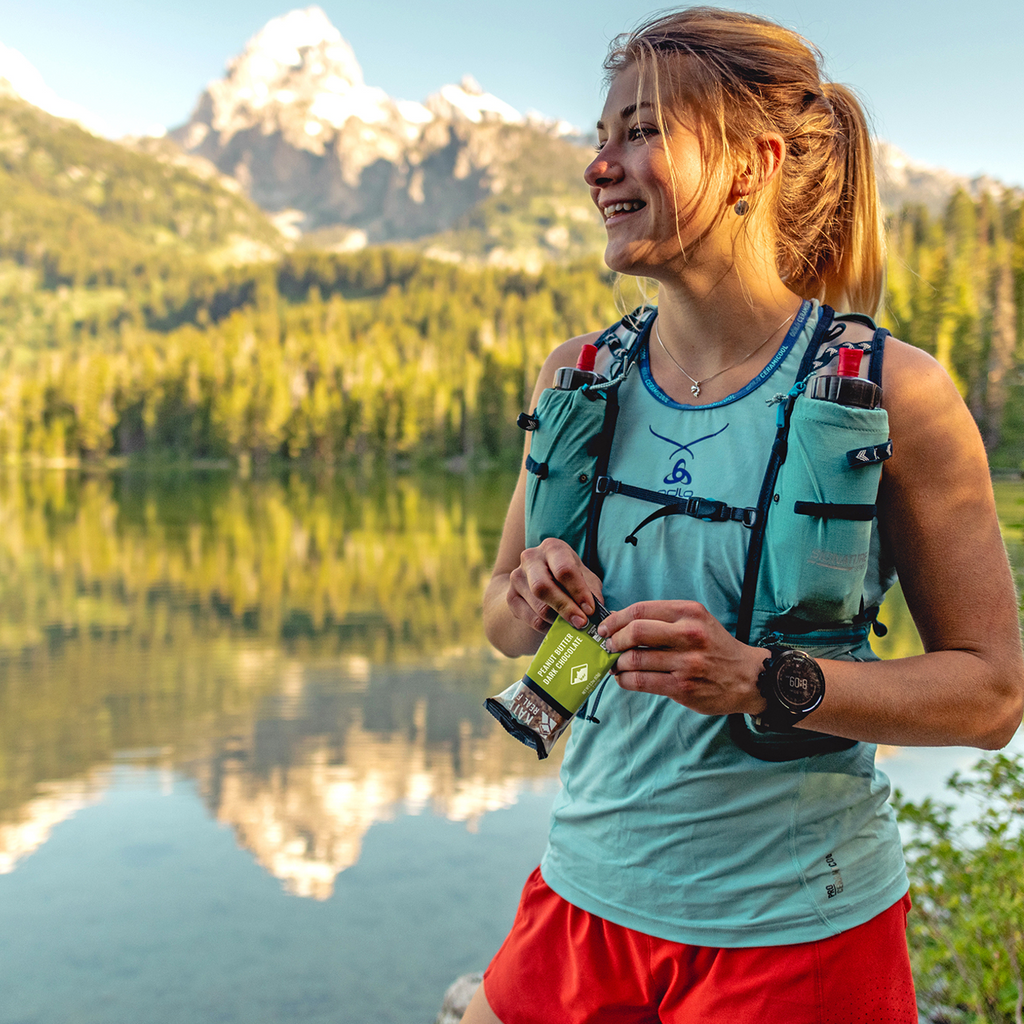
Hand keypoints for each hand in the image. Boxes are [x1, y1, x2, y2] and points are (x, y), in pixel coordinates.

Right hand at [507, 537, 604, 632]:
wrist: (537, 578)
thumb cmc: (569, 578)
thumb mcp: (584, 577)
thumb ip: (592, 592)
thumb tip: (599, 613)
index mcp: (552, 548)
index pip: (564, 570)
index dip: (578, 592)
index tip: (590, 610)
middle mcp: (530, 558)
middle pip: (543, 587)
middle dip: (565, 608)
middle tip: (581, 623)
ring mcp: (517, 577)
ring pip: (537, 606)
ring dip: (558, 620)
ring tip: (573, 626)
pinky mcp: (510, 597)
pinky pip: (530, 618)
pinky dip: (547, 627)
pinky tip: (558, 627)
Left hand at [597, 600, 767, 715]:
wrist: (748, 677)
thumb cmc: (714, 647)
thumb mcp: (696, 621)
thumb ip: (663, 619)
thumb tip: (620, 623)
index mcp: (690, 613)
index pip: (641, 610)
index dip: (616, 619)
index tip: (605, 627)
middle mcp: (689, 635)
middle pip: (635, 631)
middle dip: (614, 639)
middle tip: (608, 646)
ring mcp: (686, 663)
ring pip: (635, 659)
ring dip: (618, 662)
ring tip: (616, 664)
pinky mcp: (682, 687)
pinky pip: (642, 682)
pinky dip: (625, 680)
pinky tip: (623, 678)